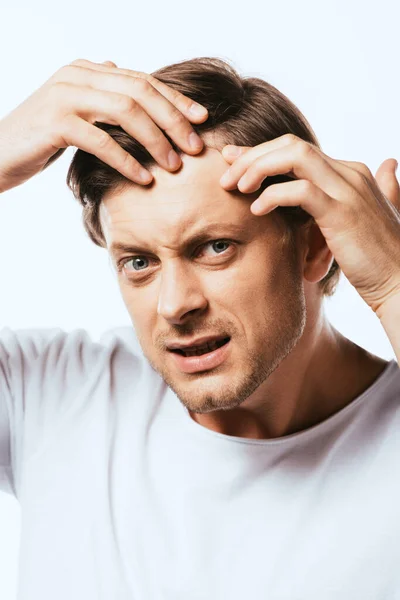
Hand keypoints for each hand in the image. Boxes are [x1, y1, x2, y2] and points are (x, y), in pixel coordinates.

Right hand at [0, 58, 207, 192]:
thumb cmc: (40, 138)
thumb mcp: (74, 111)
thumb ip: (98, 92)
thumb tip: (120, 69)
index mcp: (88, 71)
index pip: (142, 80)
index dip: (175, 100)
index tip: (202, 119)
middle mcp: (78, 75)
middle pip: (140, 92)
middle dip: (173, 119)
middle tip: (194, 146)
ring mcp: (65, 95)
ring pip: (125, 111)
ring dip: (156, 140)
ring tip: (174, 165)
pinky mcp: (56, 122)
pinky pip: (102, 140)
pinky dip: (127, 160)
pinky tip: (144, 179)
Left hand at [219, 134, 399, 314]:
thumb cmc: (380, 258)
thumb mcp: (371, 217)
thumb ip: (380, 188)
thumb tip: (390, 165)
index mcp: (351, 173)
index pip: (298, 149)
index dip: (262, 154)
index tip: (233, 163)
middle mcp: (350, 174)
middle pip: (291, 145)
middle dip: (252, 156)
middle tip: (225, 174)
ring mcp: (348, 190)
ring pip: (294, 157)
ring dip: (257, 168)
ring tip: (235, 187)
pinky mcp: (342, 213)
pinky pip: (300, 191)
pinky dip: (273, 195)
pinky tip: (256, 210)